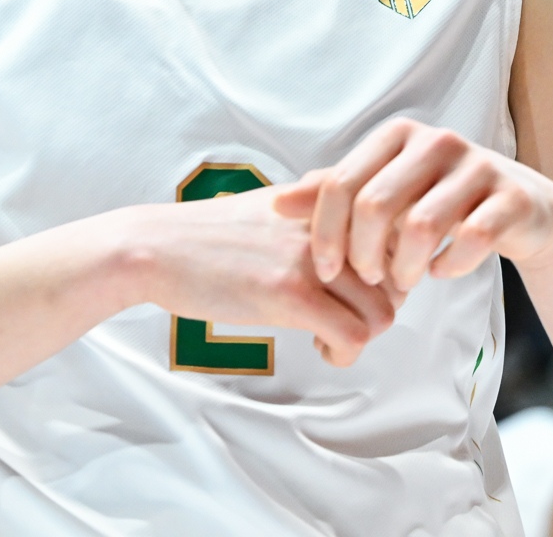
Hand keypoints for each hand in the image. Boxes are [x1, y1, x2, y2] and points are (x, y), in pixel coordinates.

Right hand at [123, 188, 401, 365]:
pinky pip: (354, 335)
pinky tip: (317, 346)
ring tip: (330, 335)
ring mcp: (308, 257)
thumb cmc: (209, 234)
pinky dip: (344, 353)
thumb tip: (360, 231)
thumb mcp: (272, 204)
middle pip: (398, 278)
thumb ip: (317, 209)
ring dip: (363, 335)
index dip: (388, 271)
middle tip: (345, 317)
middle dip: (380, 306)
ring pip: (384, 311)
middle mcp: (325, 222)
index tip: (360, 288)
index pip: (396, 235)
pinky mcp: (289, 292)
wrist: (155, 248)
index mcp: (323, 199)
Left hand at [274, 119, 552, 290]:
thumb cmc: (437, 202)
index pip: (340, 183)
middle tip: (368, 280)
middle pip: (375, 204)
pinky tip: (441, 271)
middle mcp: (435, 140)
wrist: (521, 209)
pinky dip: (449, 265)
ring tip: (402, 283)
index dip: (326, 233)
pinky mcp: (510, 197)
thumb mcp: (384, 193)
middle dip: (363, 254)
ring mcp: (476, 165)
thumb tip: (275, 204)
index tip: (326, 272)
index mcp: (395, 135)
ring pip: (422, 225)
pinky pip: (471, 239)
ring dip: (404, 267)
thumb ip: (331, 195)